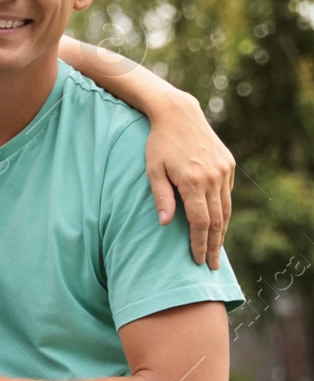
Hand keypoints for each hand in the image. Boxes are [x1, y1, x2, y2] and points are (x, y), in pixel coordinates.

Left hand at [145, 92, 233, 268]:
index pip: (200, 222)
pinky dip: (223, 212)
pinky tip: (218, 225)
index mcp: (194, 181)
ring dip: (222, 232)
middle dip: (214, 245)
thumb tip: (166, 224)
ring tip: (216, 251)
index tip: (197, 260)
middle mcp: (213, 177)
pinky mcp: (228, 165)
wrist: (178, 114)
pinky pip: (227, 194)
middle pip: (217, 220)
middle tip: (211, 266)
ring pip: (226, 209)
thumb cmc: (158, 144)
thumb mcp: (152, 170)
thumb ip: (161, 197)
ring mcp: (224, 170)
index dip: (200, 243)